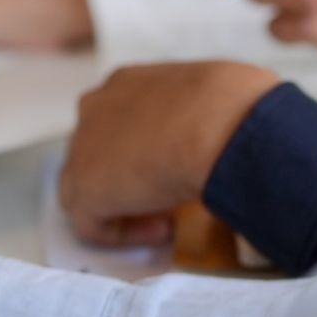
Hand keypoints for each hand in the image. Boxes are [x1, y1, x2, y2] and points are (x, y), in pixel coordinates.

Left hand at [59, 62, 280, 246]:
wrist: (220, 125)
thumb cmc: (234, 106)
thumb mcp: (217, 98)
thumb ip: (200, 115)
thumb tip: (219, 135)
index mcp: (126, 83)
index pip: (122, 121)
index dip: (147, 149)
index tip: (178, 164)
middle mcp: (96, 109)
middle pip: (100, 154)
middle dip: (131, 177)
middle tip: (169, 195)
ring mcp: (82, 149)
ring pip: (90, 189)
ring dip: (125, 207)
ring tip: (167, 217)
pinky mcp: (84, 189)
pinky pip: (93, 223)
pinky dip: (125, 233)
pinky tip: (162, 230)